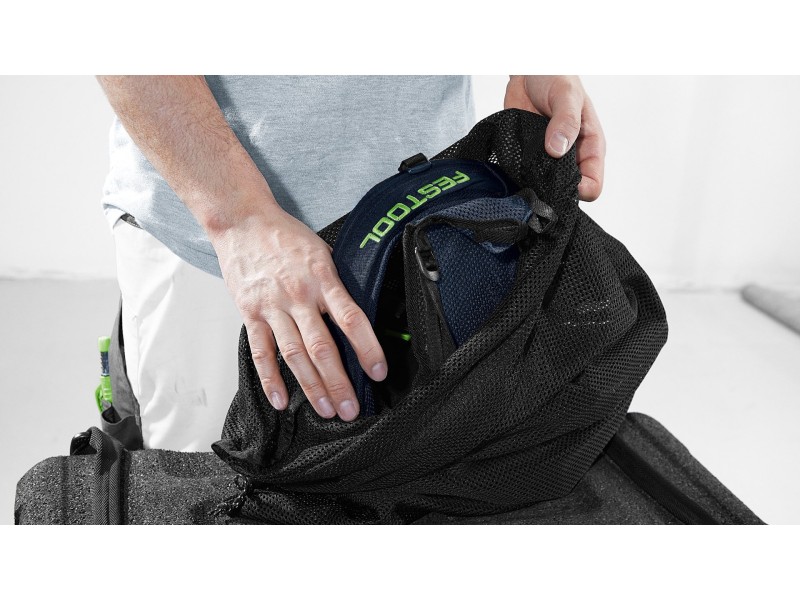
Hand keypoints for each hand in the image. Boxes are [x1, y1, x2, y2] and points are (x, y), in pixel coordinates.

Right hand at [211, 207, 387, 421]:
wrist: (242, 221)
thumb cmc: (286, 237)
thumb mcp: (323, 252)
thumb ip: (338, 285)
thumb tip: (360, 318)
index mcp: (323, 278)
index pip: (351, 319)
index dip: (367, 348)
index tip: (377, 372)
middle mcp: (298, 295)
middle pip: (323, 347)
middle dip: (338, 382)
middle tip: (351, 408)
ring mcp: (272, 307)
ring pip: (294, 355)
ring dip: (311, 386)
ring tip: (326, 409)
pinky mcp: (250, 313)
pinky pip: (261, 352)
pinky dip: (270, 379)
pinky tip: (282, 400)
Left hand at [504, 75, 605, 200]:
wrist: (529, 69)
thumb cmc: (556, 77)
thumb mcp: (566, 95)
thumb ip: (565, 121)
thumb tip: (557, 149)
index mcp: (589, 147)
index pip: (592, 185)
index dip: (578, 190)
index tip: (558, 182)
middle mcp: (571, 157)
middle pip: (567, 191)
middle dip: (553, 190)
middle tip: (535, 180)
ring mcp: (549, 158)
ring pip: (545, 186)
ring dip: (533, 184)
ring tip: (521, 174)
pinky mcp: (529, 156)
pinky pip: (525, 175)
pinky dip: (518, 176)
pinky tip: (510, 171)